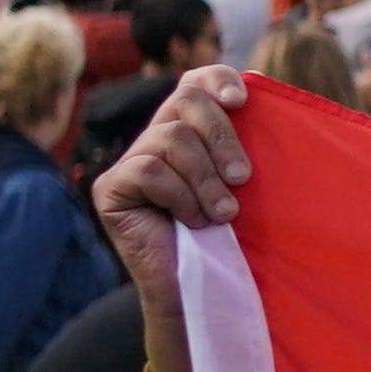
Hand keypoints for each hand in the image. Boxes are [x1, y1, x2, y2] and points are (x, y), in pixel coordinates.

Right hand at [88, 65, 258, 371]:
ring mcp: (128, 162)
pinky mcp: (110, 187)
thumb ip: (246, 146)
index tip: (243, 102)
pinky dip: (180, 196)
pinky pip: (150, 169)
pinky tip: (191, 222)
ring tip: (223, 214)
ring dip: (205, 179)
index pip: (195, 83)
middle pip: (185, 100)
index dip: (216, 80)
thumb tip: (260, 92)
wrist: (205, 291)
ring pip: (171, 138)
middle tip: (244, 178)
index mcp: (189, 132)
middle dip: (222, 136)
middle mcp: (155, 139)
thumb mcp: (247, 187)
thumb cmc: (234, 241)